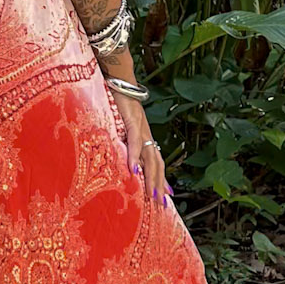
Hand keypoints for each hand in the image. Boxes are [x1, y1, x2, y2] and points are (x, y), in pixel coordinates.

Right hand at [112, 91, 169, 206]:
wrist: (120, 79)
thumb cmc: (118, 101)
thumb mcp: (119, 125)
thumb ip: (122, 140)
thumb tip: (119, 156)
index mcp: (144, 136)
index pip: (156, 161)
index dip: (162, 178)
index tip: (167, 196)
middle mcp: (146, 134)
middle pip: (157, 163)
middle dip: (159, 185)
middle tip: (161, 204)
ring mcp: (141, 128)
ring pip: (149, 156)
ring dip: (151, 177)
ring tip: (152, 194)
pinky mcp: (132, 120)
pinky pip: (134, 142)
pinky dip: (135, 156)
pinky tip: (134, 170)